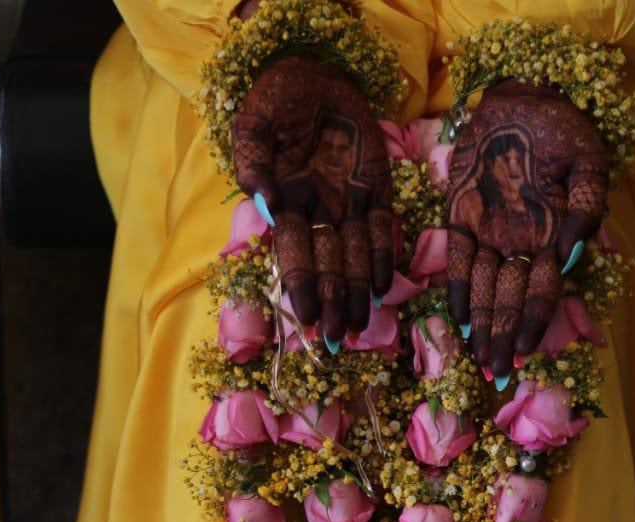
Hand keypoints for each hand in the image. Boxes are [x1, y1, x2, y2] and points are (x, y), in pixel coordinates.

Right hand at [231, 55, 392, 339]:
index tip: (304, 316)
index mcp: (287, 204)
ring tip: (358, 325)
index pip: (294, 253)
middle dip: (331, 302)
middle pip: (327, 264)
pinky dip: (382, 257)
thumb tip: (264, 205)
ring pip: (355, 256)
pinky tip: (381, 287)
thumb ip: (254, 165)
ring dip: (356, 292)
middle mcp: (319, 212)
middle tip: (335, 337)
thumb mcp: (252, 127)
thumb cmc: (276, 101)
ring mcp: (349, 203)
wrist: (313, 72)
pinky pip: (382, 229)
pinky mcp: (376, 189)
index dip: (301, 285)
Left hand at [446, 81, 608, 375]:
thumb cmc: (560, 129)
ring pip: (485, 289)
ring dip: (484, 326)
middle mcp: (519, 243)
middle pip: (511, 300)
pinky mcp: (460, 217)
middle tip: (499, 374)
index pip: (543, 290)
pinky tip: (459, 321)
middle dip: (505, 338)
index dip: (535, 321)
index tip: (528, 352)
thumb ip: (588, 208)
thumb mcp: (588, 161)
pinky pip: (457, 260)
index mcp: (552, 236)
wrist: (521, 98)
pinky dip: (458, 290)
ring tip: (482, 361)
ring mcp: (489, 232)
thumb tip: (573, 256)